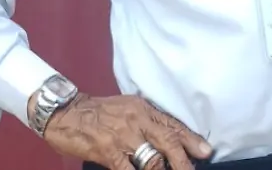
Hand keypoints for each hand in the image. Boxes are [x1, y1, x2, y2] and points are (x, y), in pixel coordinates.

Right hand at [41, 94, 212, 169]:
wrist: (66, 112)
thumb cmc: (99, 112)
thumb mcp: (128, 108)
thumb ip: (147, 121)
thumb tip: (167, 138)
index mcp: (144, 109)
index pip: (172, 125)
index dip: (190, 139)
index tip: (205, 151)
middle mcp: (137, 120)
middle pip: (168, 141)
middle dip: (184, 159)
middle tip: (193, 169)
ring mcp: (122, 136)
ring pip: (152, 158)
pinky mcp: (107, 151)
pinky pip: (128, 169)